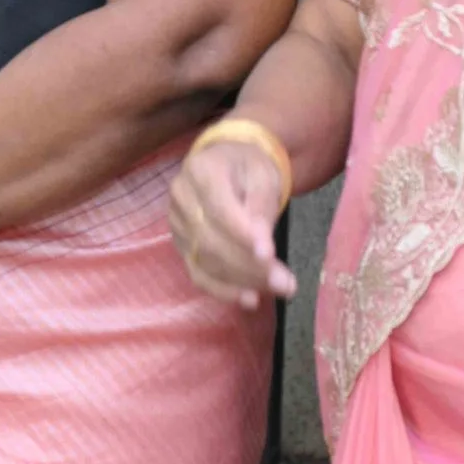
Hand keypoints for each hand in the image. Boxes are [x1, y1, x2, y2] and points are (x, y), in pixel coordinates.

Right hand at [168, 130, 294, 309]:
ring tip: (279, 289)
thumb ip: (261, 209)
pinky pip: (198, 273)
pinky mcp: (181, 245)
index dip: (243, 235)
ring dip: (243, 280)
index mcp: (201, 171)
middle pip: (210, 240)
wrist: (226, 164)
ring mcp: (177, 223)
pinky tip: (250, 299)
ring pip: (205, 260)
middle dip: (249, 266)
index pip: (219, 209)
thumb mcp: (263, 177)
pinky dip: (223, 290)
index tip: (270, 256)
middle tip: (287, 283)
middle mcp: (181, 197)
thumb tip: (263, 250)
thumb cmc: (248, 168)